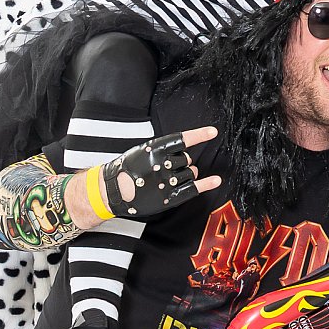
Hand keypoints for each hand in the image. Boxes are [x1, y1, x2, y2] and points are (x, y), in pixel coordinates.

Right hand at [95, 127, 220, 218]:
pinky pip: (193, 188)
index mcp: (155, 150)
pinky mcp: (169, 197)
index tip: (213, 132)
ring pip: (190, 173)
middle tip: (167, 168)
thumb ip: (164, 151)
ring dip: (186, 174)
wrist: (112, 190)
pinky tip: (216, 180)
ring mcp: (166, 181)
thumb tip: (186, 153)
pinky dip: (207, 184)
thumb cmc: (127, 169)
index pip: (182, 140)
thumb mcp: (142, 151)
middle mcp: (162, 164)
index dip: (199, 135)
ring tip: (169, 178)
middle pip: (187, 159)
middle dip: (182, 162)